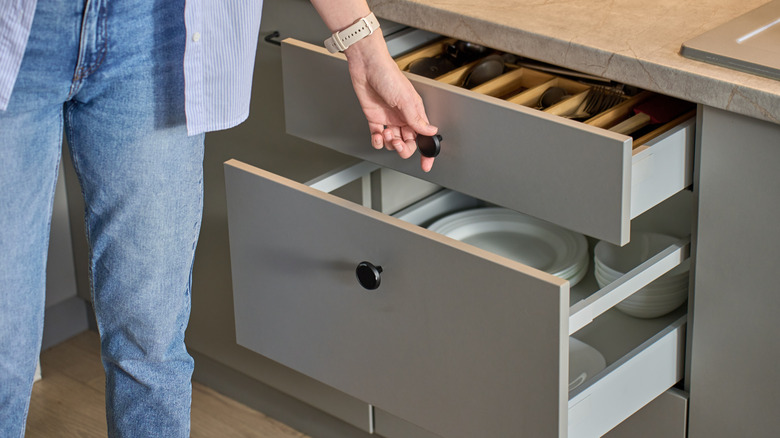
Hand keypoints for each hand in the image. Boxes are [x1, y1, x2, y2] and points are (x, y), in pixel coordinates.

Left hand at [344, 33, 438, 171]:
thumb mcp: (406, 99)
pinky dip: (377, 141)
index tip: (426, 164)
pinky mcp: (375, 119)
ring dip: (389, 142)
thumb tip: (430, 131)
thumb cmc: (388, 76)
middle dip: (403, 148)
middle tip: (398, 143)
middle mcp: (403, 117)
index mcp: (415, 113)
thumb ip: (417, 119)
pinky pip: (378, 137)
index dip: (426, 152)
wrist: (367, 67)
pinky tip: (378, 135)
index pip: (424, 137)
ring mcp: (389, 119)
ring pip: (393, 142)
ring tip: (386, 133)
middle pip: (408, 143)